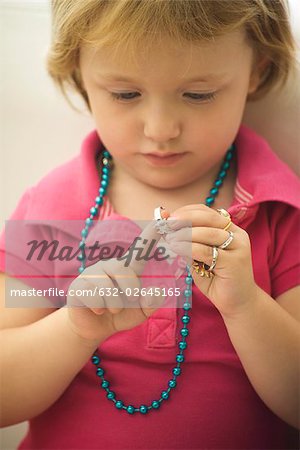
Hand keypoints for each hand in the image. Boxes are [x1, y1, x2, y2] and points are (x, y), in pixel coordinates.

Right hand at [67, 221, 164, 342]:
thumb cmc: (120, 314)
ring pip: (109, 287)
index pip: (141, 248)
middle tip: (126, 302)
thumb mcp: (140, 312)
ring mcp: (92, 273)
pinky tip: (96, 309)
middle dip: (130, 292)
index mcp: (128, 268)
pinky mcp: (78, 285)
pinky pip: (94, 296)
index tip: (164, 217)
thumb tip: (156, 291)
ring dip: (114, 305)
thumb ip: (151, 303)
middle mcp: (109, 265)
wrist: (93, 328)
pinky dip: (100, 308)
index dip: (152, 233)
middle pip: (124, 271)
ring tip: (110, 308)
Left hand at [165, 204, 258, 317]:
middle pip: (209, 218)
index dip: (186, 212)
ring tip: (169, 238)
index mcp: (230, 229)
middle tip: (168, 224)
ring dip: (185, 234)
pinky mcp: (235, 262)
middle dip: (185, 218)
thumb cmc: (216, 279)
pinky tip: (176, 248)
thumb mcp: (198, 257)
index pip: (206, 212)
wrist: (238, 304)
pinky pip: (207, 251)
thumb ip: (187, 242)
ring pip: (208, 233)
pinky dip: (189, 248)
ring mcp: (238, 247)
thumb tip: (167, 227)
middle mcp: (237, 235)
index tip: (168, 217)